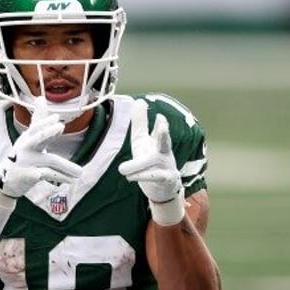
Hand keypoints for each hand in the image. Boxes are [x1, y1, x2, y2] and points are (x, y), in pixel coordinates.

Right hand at [0, 97, 82, 198]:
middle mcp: (25, 148)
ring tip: (80, 173)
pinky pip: (47, 175)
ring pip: (48, 161)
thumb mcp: (29, 137)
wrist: (4, 181)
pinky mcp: (27, 176)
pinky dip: (60, 177)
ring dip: (66, 166)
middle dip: (47, 131)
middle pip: (36, 138)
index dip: (45, 123)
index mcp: (27, 138)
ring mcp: (25, 162)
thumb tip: (41, 97)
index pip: (36, 127)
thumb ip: (38, 120)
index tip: (57, 118)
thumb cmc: (22, 156)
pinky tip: (71, 180)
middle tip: (60, 126)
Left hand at [119, 99, 184, 224]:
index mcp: (156, 142)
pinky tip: (131, 178)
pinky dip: (144, 177)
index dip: (155, 121)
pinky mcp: (167, 180)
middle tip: (163, 123)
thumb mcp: (143, 141)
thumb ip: (141, 123)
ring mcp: (166, 166)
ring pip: (154, 164)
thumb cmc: (152, 161)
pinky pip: (156, 177)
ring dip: (138, 165)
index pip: (154, 130)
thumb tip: (139, 101)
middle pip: (164, 142)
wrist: (164, 188)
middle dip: (163, 133)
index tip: (149, 109)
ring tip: (122, 170)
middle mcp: (163, 152)